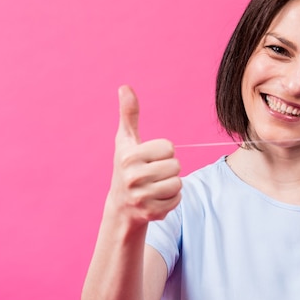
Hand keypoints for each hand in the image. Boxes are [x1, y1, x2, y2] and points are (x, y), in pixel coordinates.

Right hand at [105, 85, 181, 225]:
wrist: (121, 205)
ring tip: (155, 185)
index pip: (169, 147)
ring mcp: (141, 197)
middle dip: (169, 168)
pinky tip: (157, 198)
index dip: (163, 151)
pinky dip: (172, 198)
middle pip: (176, 166)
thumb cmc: (126, 166)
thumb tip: (125, 87)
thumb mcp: (126, 140)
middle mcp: (132, 177)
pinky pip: (178, 198)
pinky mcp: (151, 212)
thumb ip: (129, 114)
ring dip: (171, 184)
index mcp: (128, 156)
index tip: (149, 158)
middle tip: (153, 173)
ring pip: (178, 183)